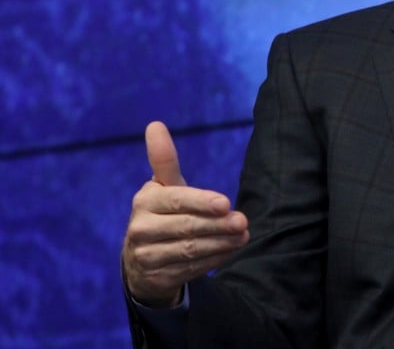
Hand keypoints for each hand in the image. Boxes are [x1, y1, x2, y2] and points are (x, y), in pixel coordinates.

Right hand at [121, 121, 248, 306]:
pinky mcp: (155, 278)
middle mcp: (140, 229)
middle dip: (218, 226)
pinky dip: (213, 260)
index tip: (226, 203)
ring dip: (221, 244)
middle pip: (187, 227)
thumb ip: (164, 160)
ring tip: (243, 236)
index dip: (202, 202)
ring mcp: (145, 256)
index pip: (177, 201)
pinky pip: (190, 269)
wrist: (141, 259)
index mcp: (145, 201)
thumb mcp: (164, 186)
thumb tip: (155, 124)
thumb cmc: (163, 212)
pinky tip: (229, 250)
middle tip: (243, 222)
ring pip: (190, 251)